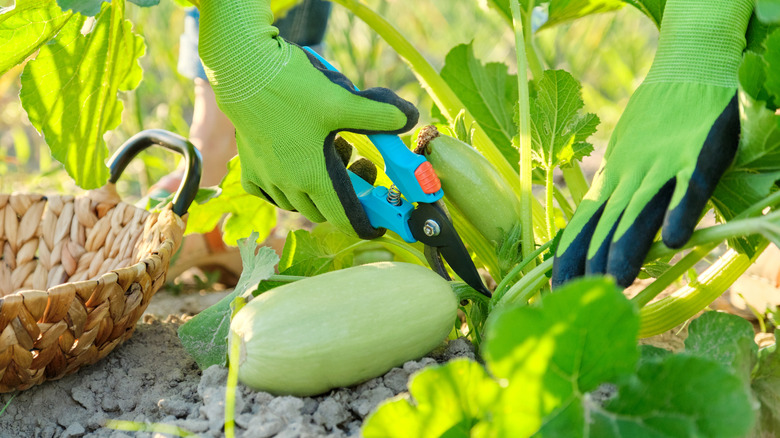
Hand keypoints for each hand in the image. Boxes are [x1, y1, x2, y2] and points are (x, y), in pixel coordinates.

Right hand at [198, 0, 417, 238]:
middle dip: (345, 197)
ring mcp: (266, 180)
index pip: (345, 220)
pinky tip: (294, 165)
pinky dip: (286, 188)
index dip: (366, 224)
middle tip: (356, 164)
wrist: (244, 71)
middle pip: (324, 211)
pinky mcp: (249, 169)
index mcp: (315, 178)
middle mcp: (289, 187)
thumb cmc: (293, 88)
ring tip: (328, 154)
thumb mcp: (344, 100)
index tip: (378, 223)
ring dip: (317, 191)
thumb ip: (380, 114)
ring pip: (298, 204)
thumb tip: (409, 118)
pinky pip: (270, 194)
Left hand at [552, 0, 752, 287]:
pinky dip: (681, 210)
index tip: (557, 288)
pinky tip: (674, 241)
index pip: (583, 224)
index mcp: (612, 178)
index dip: (570, 256)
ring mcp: (664, 166)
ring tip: (615, 280)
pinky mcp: (698, 154)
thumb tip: (599, 229)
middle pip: (607, 225)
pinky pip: (690, 186)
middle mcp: (631, 176)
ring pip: (640, 211)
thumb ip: (616, 191)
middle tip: (580, 296)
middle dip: (593, 263)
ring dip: (626, 246)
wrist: (688, 73)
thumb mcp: (625, 157)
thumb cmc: (655, 122)